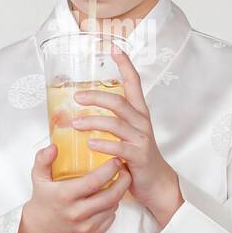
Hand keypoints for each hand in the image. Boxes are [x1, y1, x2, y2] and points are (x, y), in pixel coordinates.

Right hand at [12, 144, 131, 232]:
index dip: (110, 169)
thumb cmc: (42, 201)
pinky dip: (112, 207)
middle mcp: (77, 213)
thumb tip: (54, 147)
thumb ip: (43, 160)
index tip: (116, 160)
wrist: (39, 231)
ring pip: (112, 207)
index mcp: (65, 196)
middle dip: (123, 181)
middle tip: (126, 171)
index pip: (95, 181)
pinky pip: (110, 218)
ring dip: (118, 194)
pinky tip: (109, 198)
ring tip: (119, 182)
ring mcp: (86, 226)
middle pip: (111, 196)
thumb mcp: (38, 178)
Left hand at [71, 44, 183, 229]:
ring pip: (115, 123)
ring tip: (75, 123)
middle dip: (96, 96)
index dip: (125, 65)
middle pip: (119, 101)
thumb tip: (79, 112)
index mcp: (139, 113)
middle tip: (76, 95)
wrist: (156, 183)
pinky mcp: (138, 156)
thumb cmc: (137, 158)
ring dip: (93, 121)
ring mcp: (141, 139)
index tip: (114, 48)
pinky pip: (119, 147)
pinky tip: (90, 143)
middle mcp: (141, 122)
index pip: (134, 83)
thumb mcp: (126, 135)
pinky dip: (103, 144)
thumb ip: (110, 122)